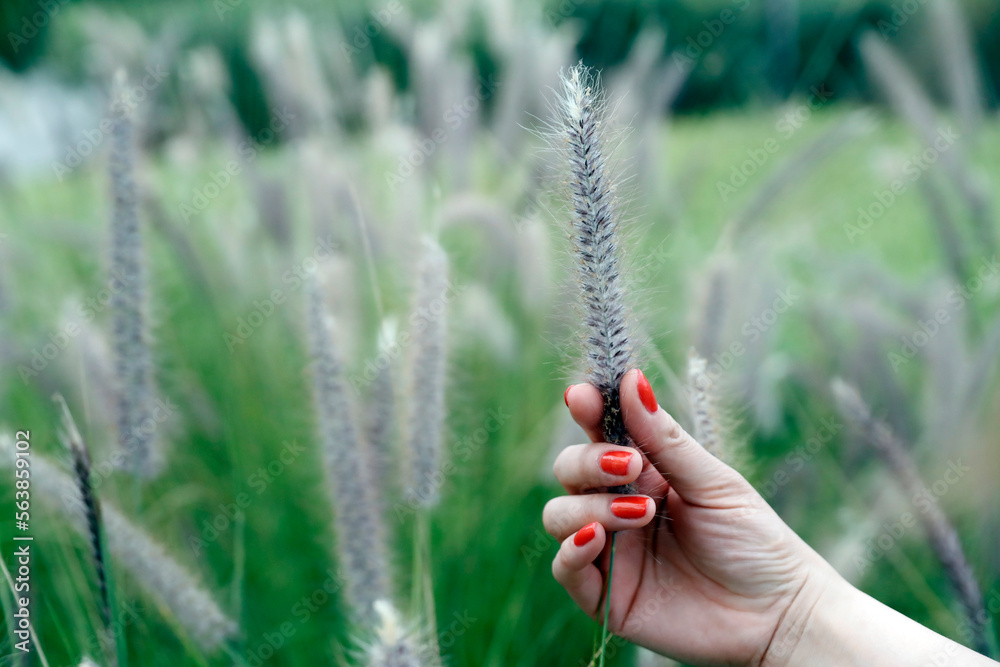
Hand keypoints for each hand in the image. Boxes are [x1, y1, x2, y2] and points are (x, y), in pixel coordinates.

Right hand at [543, 369, 835, 665]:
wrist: (778, 613)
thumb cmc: (754, 541)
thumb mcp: (712, 482)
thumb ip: (664, 438)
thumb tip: (631, 378)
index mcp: (644, 473)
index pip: (599, 433)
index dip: (586, 411)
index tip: (583, 397)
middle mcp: (618, 507)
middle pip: (569, 469)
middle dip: (589, 460)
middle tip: (631, 465)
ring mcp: (609, 551)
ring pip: (559, 514)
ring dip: (589, 506)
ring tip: (640, 513)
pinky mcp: (604, 596)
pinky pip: (564, 568)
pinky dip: (572, 549)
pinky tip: (598, 538)